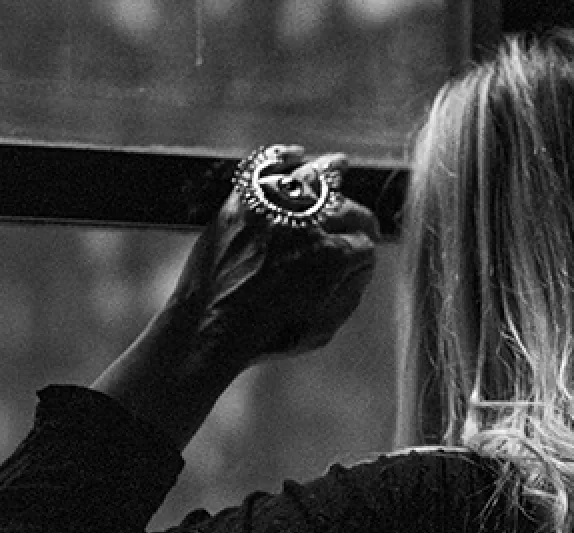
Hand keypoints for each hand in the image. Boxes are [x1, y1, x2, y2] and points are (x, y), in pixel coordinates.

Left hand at [164, 149, 379, 379]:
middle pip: (347, 209)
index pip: (364, 244)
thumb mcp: (323, 329)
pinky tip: (295, 154)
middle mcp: (305, 224)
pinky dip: (282, 156)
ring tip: (341, 164)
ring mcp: (272, 208)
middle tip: (359, 227)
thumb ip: (349, 294)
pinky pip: (265, 166)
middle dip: (358, 220)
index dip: (365, 253)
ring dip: (332, 170)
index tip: (361, 257)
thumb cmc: (265, 337)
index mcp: (331, 257)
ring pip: (312, 176)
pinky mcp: (242, 202)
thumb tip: (360, 269)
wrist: (209, 329)